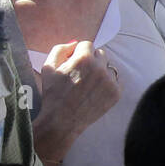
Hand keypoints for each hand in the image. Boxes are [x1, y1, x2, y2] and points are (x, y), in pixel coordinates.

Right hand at [33, 39, 121, 164]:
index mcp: (84, 58)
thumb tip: (75, 44)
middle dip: (91, 61)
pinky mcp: (116, 93)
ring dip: (100, 72)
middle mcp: (100, 67)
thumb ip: (60, 49)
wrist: (62, 121)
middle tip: (81, 75)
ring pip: (108, 67)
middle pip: (100, 54)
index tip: (74, 65)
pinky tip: (94, 93)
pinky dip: (106, 85)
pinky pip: (115, 81)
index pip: (87, 45)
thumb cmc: (53, 94)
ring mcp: (110, 81)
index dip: (79, 54)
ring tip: (87, 86)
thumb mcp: (48, 67)